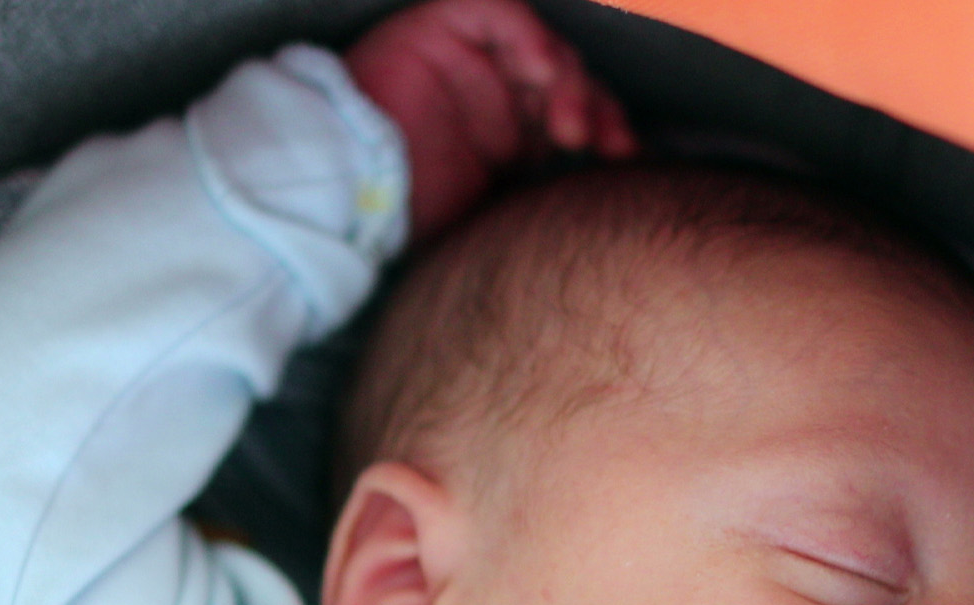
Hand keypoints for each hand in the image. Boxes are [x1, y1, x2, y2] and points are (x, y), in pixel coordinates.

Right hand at [346, 0, 635, 242]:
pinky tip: (540, 72)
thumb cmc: (411, 216)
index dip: (607, 125)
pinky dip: (526, 35)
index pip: (575, 111)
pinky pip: (495, 13)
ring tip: (570, 128)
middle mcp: (494, 92)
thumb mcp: (495, 211)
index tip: (626, 158)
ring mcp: (467, 59)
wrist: (348, 195)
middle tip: (606, 144)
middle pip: (568, 77)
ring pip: (541, 45)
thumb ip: (540, 194)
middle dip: (598, 105)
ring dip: (568, 79)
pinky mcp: (437, 28)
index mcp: (509, 134)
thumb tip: (605, 205)